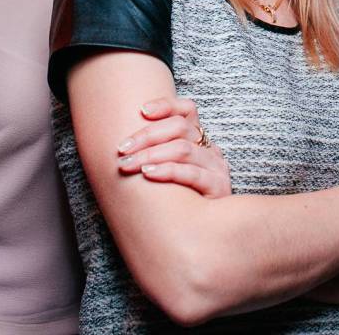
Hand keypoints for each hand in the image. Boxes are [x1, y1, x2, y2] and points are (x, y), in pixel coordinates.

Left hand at [115, 96, 231, 197]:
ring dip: (150, 155)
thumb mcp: (168, 170)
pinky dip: (167, 171)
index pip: (187, 109)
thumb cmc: (179, 199)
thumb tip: (119, 145)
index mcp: (199, 139)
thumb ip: (153, 153)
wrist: (205, 232)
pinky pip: (192, 174)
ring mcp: (216, 167)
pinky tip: (148, 175)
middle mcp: (209, 149)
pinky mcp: (218, 188)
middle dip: (146, 136)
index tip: (141, 110)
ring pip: (183, 149)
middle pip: (179, 127)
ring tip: (128, 165)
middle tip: (122, 149)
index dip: (165, 105)